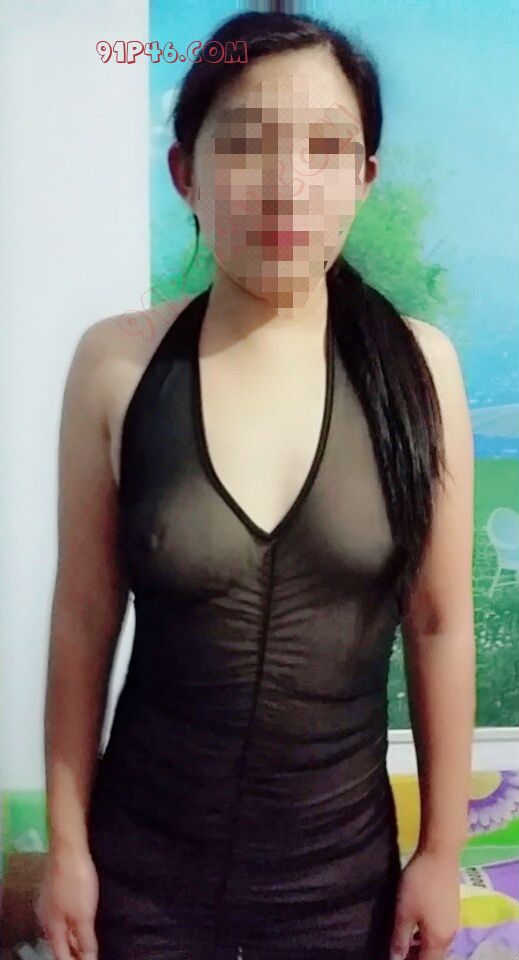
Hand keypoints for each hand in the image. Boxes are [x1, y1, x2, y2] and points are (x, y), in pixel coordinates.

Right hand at [35, 845, 98, 959]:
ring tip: (89, 942)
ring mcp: (49, 903)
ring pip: (61, 928)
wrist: (68, 848)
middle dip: (73, 952)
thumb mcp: (84, 915)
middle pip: (59, 943)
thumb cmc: (77, 882)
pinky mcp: (56, 890)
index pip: (61, 956)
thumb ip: (85, 940)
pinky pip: (64, 915)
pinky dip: (73, 922)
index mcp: (51, 928)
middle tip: (91, 955)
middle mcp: (46, 918)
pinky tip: (82, 918)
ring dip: (74, 937)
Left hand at [389, 847, 460, 959]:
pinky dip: (427, 935)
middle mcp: (450, 935)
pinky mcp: (452, 908)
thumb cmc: (420, 884)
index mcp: (438, 940)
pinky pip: (440, 932)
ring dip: (422, 946)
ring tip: (404, 940)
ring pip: (437, 944)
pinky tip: (415, 924)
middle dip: (417, 957)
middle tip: (398, 950)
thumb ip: (400, 939)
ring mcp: (453, 921)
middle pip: (434, 956)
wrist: (440, 853)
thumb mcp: (404, 912)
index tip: (396, 957)